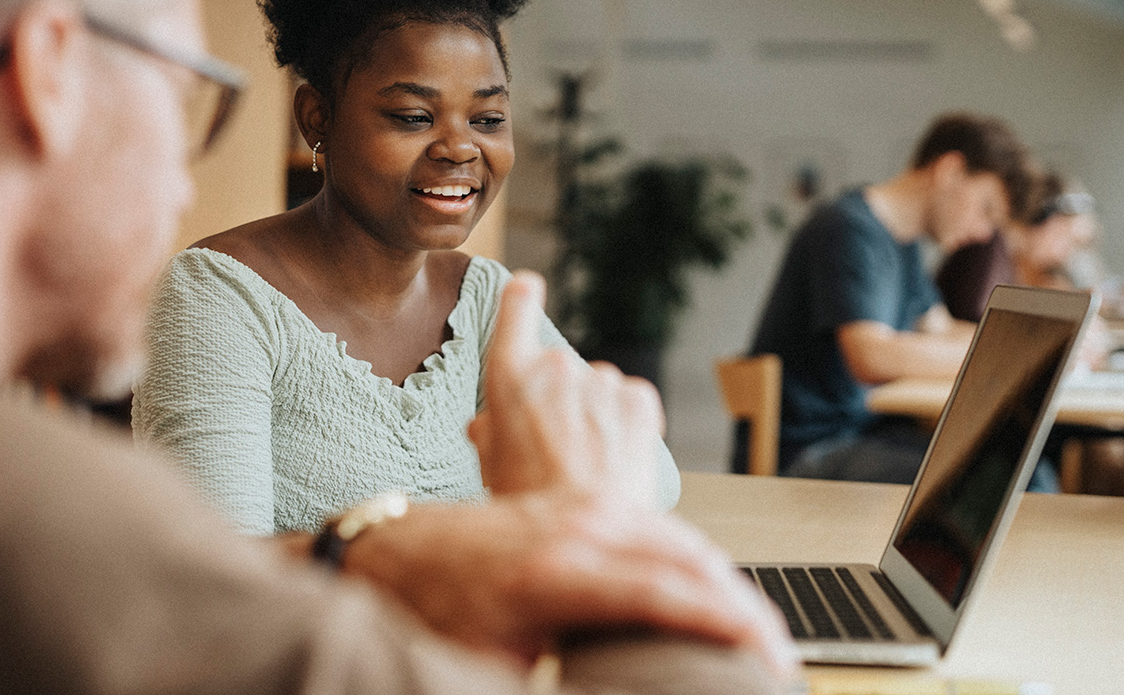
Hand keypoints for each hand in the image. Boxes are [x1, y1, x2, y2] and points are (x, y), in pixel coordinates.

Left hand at [344, 490, 798, 678]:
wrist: (403, 549)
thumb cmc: (439, 605)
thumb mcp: (486, 663)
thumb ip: (546, 678)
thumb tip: (606, 689)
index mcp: (553, 570)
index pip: (659, 591)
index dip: (720, 623)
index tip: (764, 654)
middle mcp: (575, 527)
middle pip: (683, 555)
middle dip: (740, 603)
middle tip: (777, 654)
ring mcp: (580, 508)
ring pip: (674, 533)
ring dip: (723, 576)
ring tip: (757, 626)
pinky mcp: (581, 504)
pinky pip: (654, 521)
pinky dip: (693, 553)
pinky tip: (711, 583)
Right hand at [468, 270, 664, 506]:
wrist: (584, 536)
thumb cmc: (526, 508)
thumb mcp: (490, 467)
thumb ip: (488, 432)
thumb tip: (485, 425)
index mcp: (509, 375)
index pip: (517, 306)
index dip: (522, 296)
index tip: (528, 287)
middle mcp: (555, 365)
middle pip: (558, 370)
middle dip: (559, 401)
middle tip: (556, 450)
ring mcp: (601, 379)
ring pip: (597, 389)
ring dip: (594, 414)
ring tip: (586, 464)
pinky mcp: (639, 397)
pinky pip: (630, 400)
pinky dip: (625, 423)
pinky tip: (614, 458)